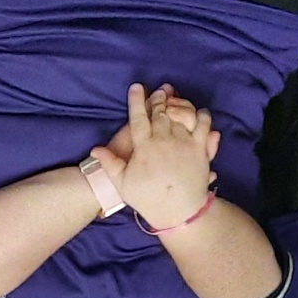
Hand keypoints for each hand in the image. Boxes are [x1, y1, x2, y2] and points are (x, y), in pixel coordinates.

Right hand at [87, 83, 216, 227]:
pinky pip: (203, 123)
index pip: (138, 118)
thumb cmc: (147, 198)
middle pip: (160, 112)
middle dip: (158, 99)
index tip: (136, 87)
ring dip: (177, 103)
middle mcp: (164, 140)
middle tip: (158, 91)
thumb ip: (110, 164)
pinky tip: (196, 114)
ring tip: (175, 99)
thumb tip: (95, 150)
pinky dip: (200, 115)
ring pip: (181, 114)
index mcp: (144, 148)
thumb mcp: (123, 183)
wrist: (176, 210)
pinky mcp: (200, 146)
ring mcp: (183, 142)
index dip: (136, 101)